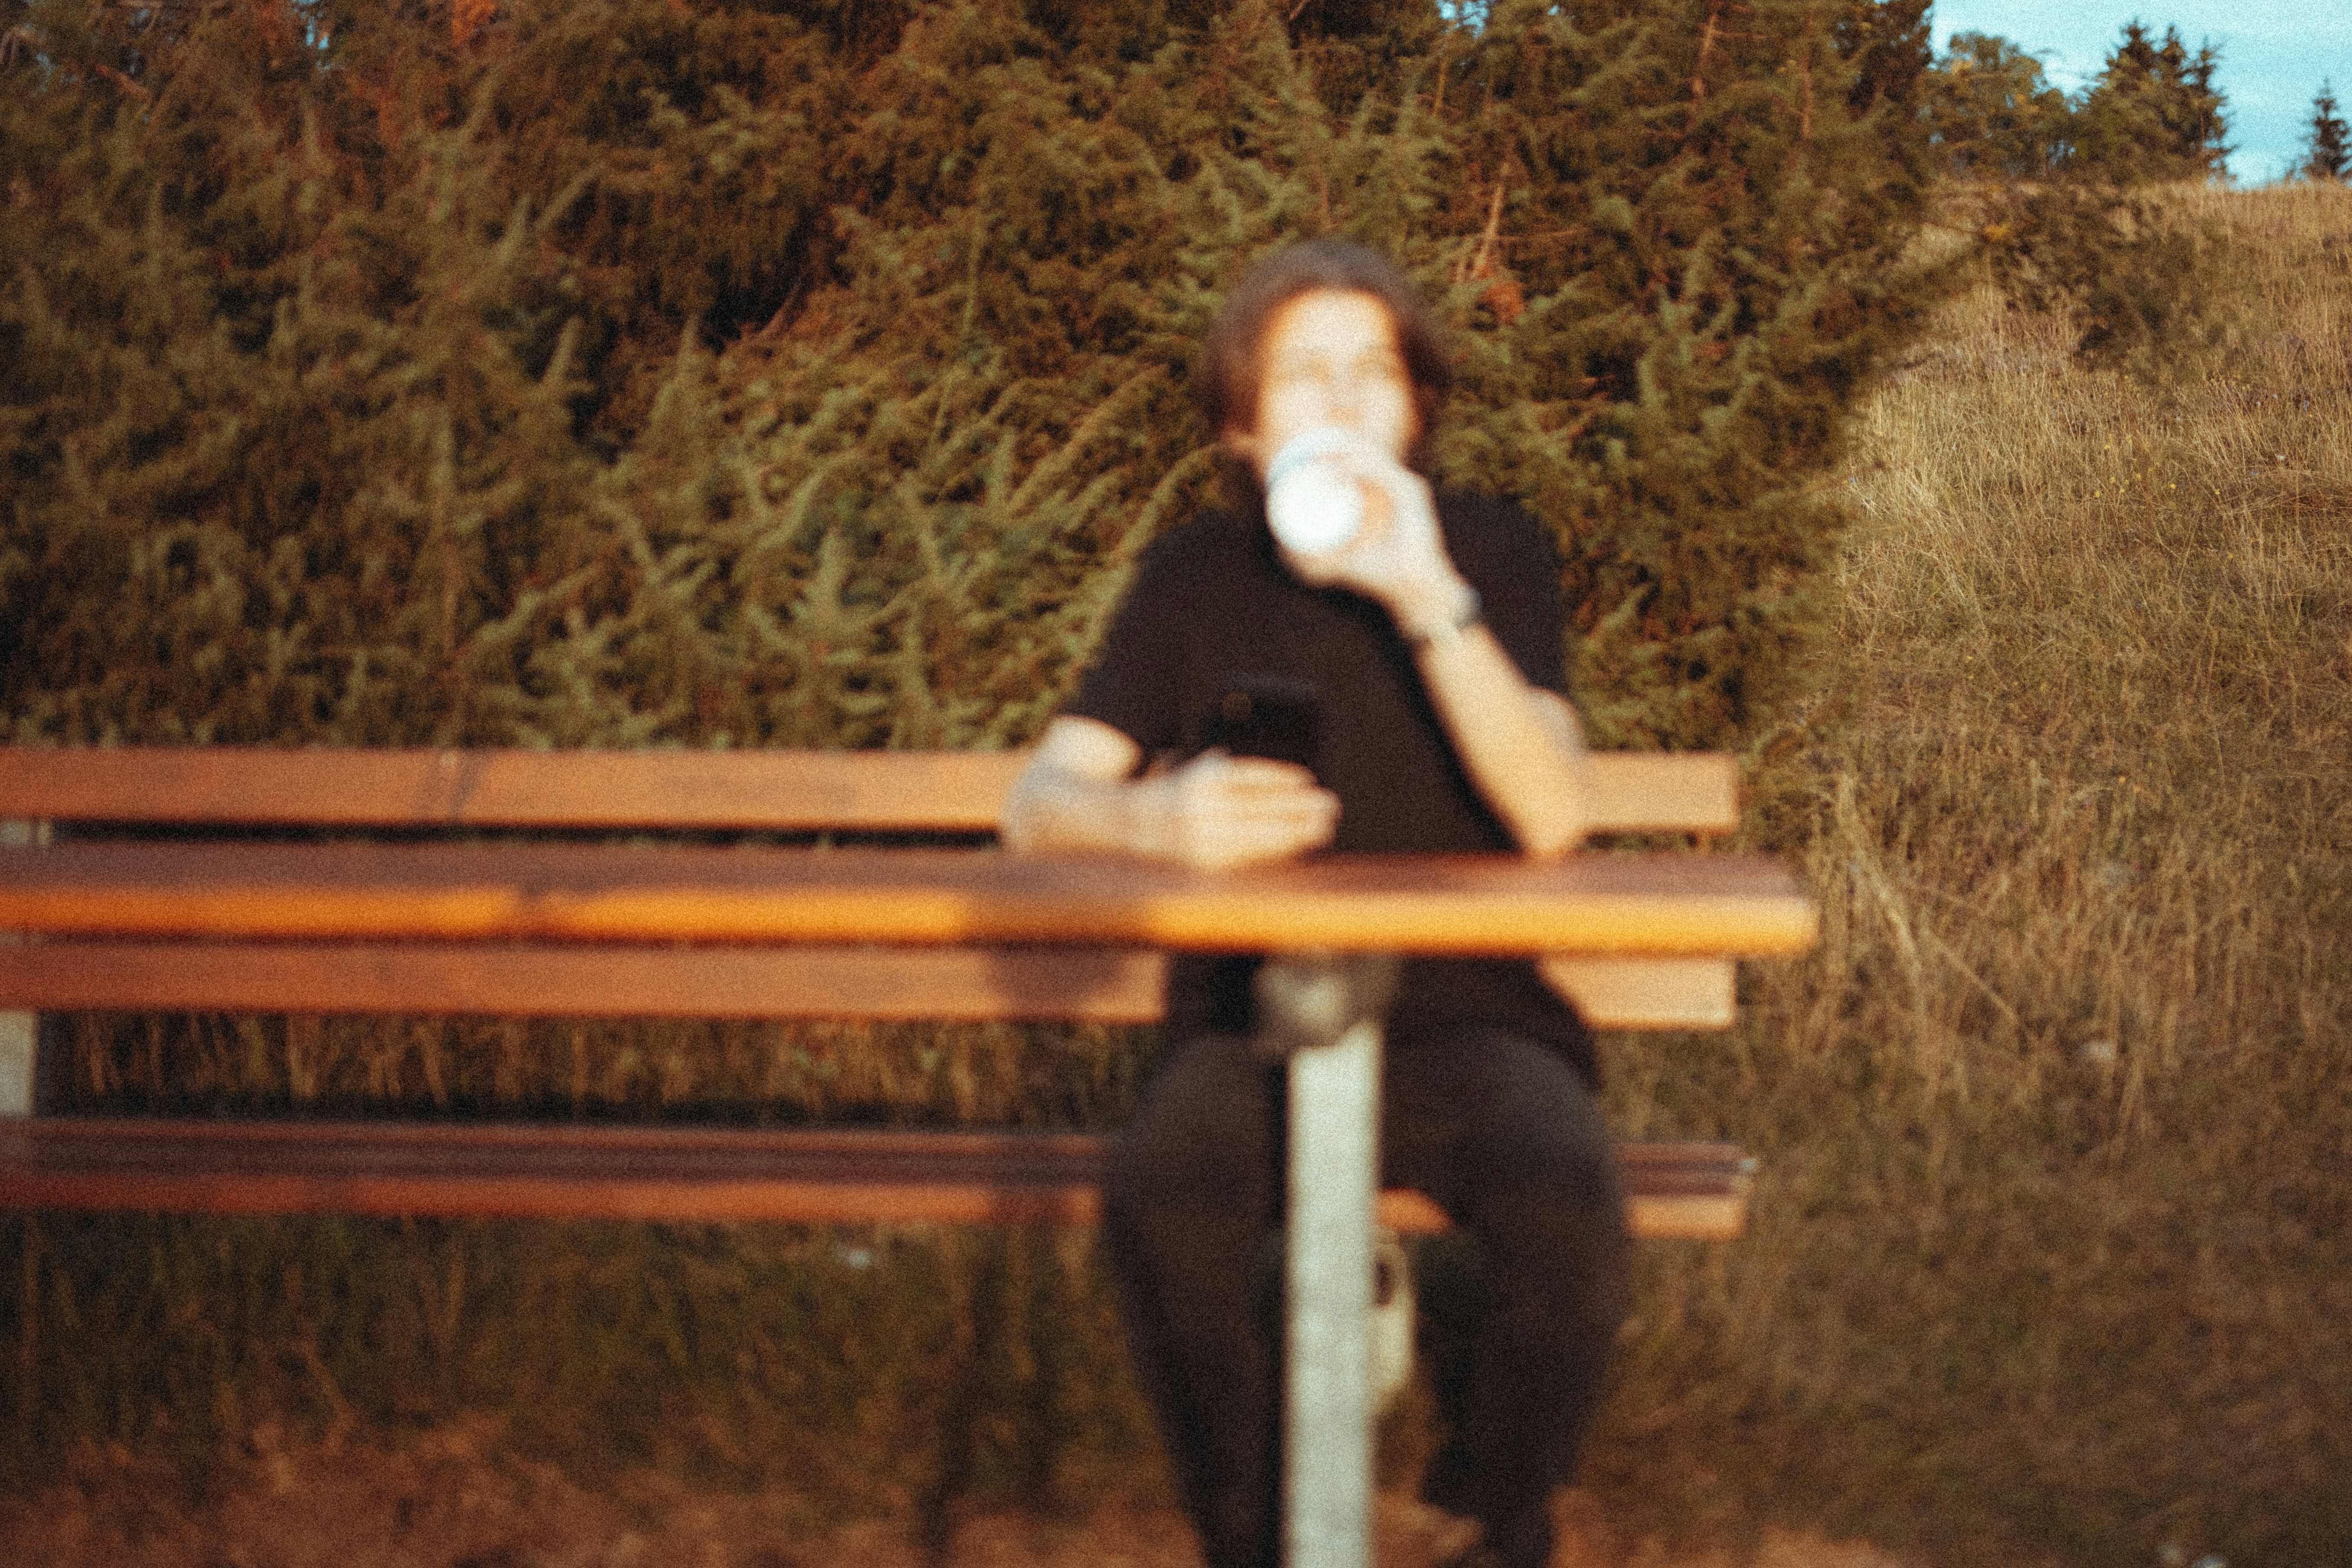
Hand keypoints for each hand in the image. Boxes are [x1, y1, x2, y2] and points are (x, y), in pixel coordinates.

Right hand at [1135, 750, 1338, 870]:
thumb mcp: (1192, 769)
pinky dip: (1272, 850)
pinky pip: (1246, 856)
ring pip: (1256, 833)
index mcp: (1200, 778)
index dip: (1281, 777)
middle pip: (1259, 806)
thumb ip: (1226, 770)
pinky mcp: (1201, 860)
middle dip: (1298, 807)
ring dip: (1293, 832)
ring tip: (1323, 828)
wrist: (1126, 824)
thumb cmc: (1170, 794)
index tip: (1307, 780)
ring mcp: (1201, 835)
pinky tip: (1294, 847)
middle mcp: (1200, 805)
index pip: (1249, 776)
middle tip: (1330, 806)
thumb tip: (1284, 781)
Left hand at [1271, 439, 1467, 626]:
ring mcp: (1408, 487)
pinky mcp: (1412, 494)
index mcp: (1390, 493)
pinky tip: (1337, 471)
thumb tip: (1284, 550)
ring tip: (1317, 458)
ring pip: (1372, 457)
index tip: (1309, 455)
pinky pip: (1382, 473)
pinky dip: (1358, 469)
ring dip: (1343, 453)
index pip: (1364, 461)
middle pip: (1366, 453)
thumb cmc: (1381, 576)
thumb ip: (1317, 557)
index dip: (1338, 453)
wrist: (1412, 588)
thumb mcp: (1342, 560)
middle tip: (1308, 453)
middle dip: (1336, 447)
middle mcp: (1400, 485)